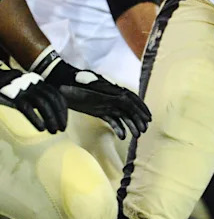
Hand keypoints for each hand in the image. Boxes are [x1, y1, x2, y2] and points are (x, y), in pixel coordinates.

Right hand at [0, 66, 67, 132]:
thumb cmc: (13, 88)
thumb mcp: (29, 90)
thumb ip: (39, 96)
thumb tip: (52, 111)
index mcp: (40, 83)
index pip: (57, 95)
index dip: (62, 109)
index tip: (64, 121)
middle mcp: (34, 85)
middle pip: (52, 99)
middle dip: (59, 115)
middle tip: (62, 129)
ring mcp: (25, 90)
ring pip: (42, 103)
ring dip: (50, 118)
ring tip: (53, 130)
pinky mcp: (14, 96)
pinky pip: (27, 108)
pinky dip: (36, 119)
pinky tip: (41, 128)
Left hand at [34, 48, 150, 139]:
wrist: (61, 82)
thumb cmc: (74, 85)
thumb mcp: (89, 90)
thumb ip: (107, 95)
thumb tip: (125, 99)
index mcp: (112, 91)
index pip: (131, 101)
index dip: (140, 109)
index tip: (147, 119)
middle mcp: (112, 97)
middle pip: (129, 109)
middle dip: (138, 118)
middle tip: (144, 130)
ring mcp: (106, 104)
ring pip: (123, 115)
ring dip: (130, 124)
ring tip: (136, 135)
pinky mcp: (99, 111)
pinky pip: (112, 120)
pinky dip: (118, 127)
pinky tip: (122, 136)